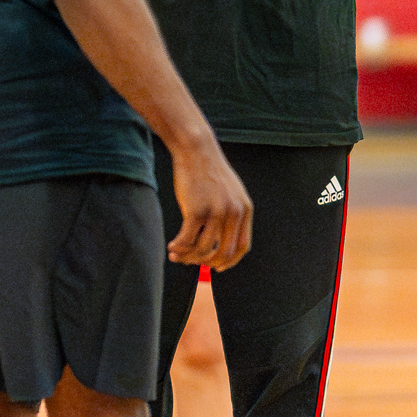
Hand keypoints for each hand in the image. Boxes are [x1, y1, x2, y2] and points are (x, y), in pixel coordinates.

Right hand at [165, 138, 252, 269]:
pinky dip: (179, 248)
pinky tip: (172, 247)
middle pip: (223, 252)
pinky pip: (187, 239)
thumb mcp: (229, 191)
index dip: (229, 261)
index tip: (217, 267)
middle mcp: (233, 213)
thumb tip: (219, 243)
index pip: (242, 246)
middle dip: (207, 263)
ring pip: (203, 249)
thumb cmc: (208, 171)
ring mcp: (215, 212)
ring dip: (188, 257)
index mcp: (244, 209)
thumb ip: (230, 213)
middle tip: (192, 262)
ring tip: (176, 254)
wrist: (195, 149)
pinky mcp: (195, 210)